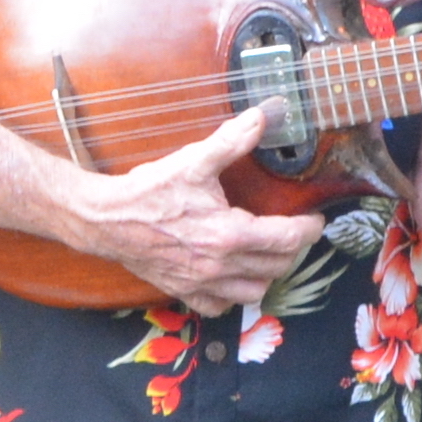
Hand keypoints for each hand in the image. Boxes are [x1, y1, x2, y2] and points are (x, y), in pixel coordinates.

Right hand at [66, 104, 326, 316]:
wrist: (106, 220)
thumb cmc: (149, 191)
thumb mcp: (193, 160)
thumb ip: (232, 140)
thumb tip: (263, 116)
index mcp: (229, 234)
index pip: (288, 239)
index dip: (309, 229)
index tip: (315, 220)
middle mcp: (220, 266)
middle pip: (277, 266)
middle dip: (291, 248)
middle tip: (290, 230)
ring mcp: (203, 284)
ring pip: (254, 291)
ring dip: (267, 273)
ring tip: (265, 253)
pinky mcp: (184, 292)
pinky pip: (221, 306)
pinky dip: (233, 294)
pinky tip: (231, 275)